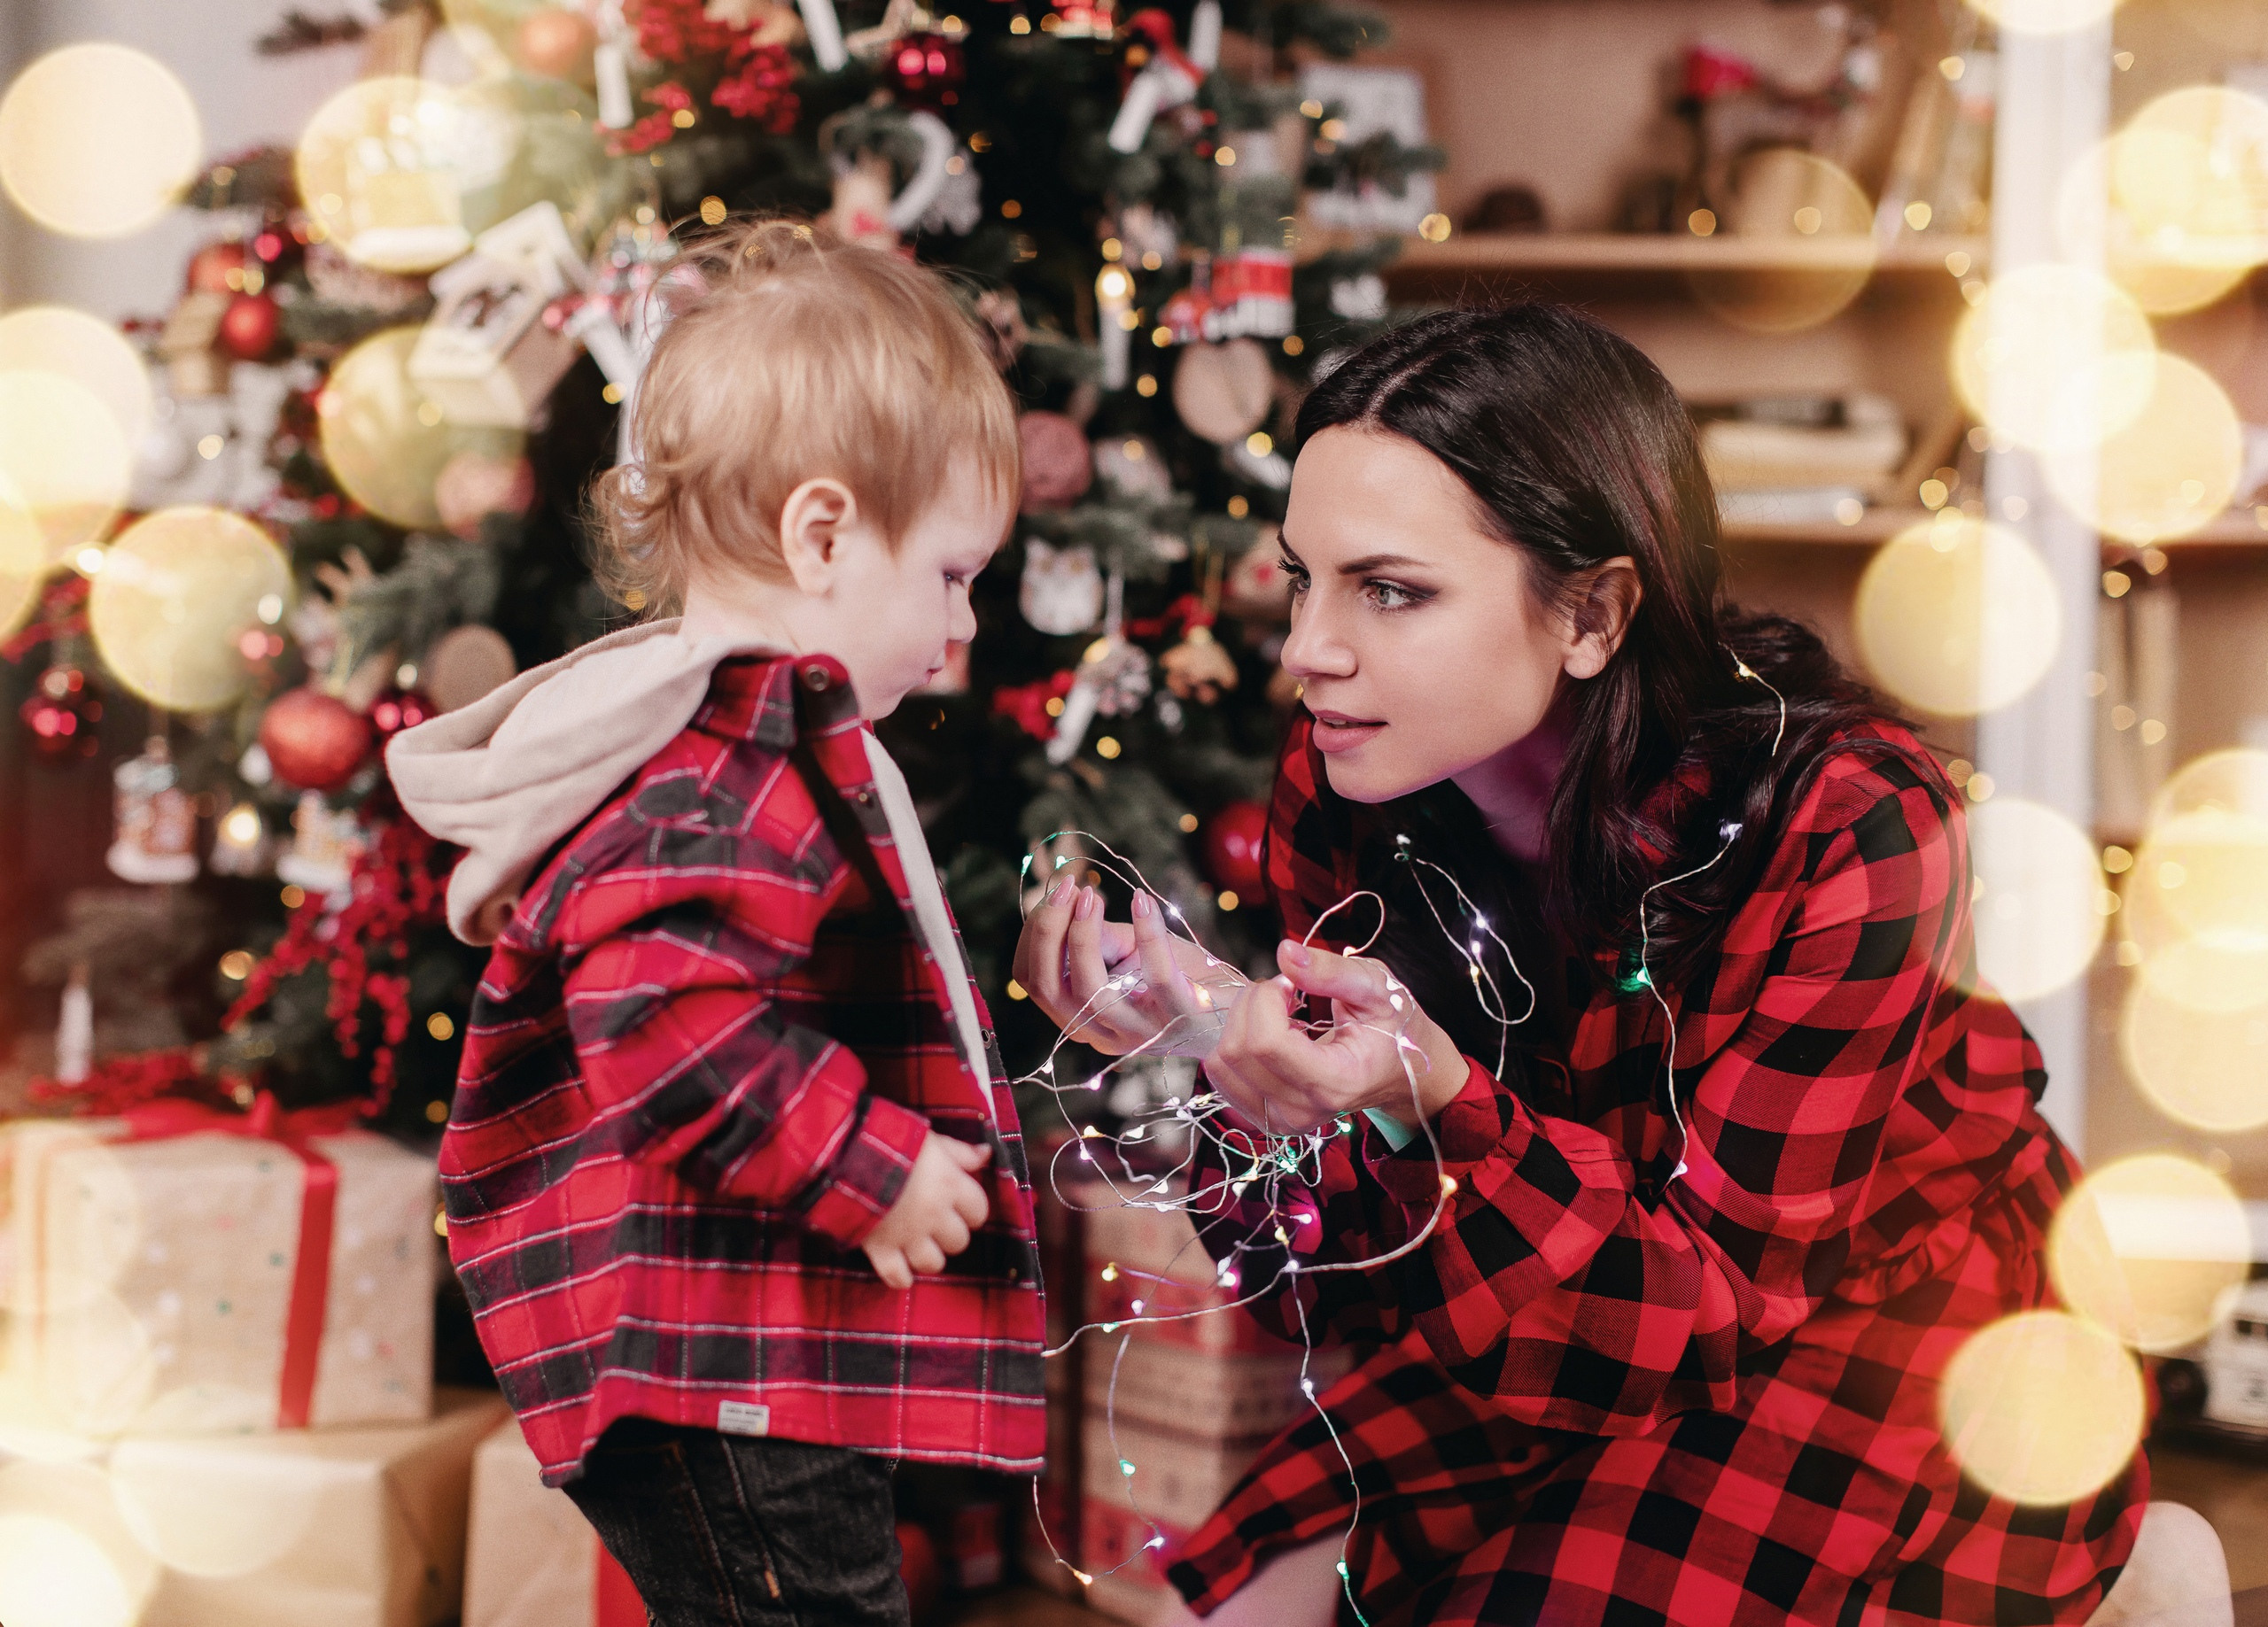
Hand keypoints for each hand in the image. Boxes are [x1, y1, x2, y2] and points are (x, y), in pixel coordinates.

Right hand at [862, 1133, 991, 1288]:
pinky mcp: (881, 1248)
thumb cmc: (891, 1141)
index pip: (979, 1211)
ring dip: (929, 1257)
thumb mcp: (930, 1139)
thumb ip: (960, 1151)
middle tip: (937, 1224)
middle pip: (959, 1241)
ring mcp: (908, 1236)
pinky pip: (896, 1276)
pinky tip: (901, 1272)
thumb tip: (986, 1154)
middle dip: (950, 1234)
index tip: (960, 1205)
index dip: (971, 1209)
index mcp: (950, 1186)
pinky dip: (900, 1278)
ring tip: (919, 1245)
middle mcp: (934, 1215)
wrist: (847, 1155)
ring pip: (933, 1263)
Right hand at [1012, 879, 1230, 1056]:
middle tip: (1069, 887)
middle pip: (1048, 987)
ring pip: (1088, 990)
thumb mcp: (1129, 954)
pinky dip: (1146, 933)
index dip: (1034, 935)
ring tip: (1093, 895)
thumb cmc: (1182, 977)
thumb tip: (1068, 904)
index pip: (1033, 982)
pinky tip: (1141, 902)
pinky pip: (1155, 976)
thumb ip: (1097, 939)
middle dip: (1048, 930)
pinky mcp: (1181, 1016)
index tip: (1056, 894)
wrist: (1240, 1013)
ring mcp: (1141, 1032)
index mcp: (1083, 1019)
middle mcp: (1103, 1033)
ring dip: (1083, 935)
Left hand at [1204, 940, 1467, 1137]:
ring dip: (1241, 1023)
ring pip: (1221, 1063)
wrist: (1398, 1073)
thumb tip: (1285, 952)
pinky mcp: (1263, 1118)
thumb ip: (1332, 970)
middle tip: (1285, 993)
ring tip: (1278, 1015)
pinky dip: (1235, 1044)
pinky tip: (1268, 1036)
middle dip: (1252, 1004)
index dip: (1268, 999)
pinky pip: (1220, 1076)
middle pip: (1238, 1050)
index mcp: (1335, 1083)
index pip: (1266, 1043)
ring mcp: (1280, 1121)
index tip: (1292, 984)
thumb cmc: (1391, 1027)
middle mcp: (1303, 1111)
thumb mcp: (1375, 988)